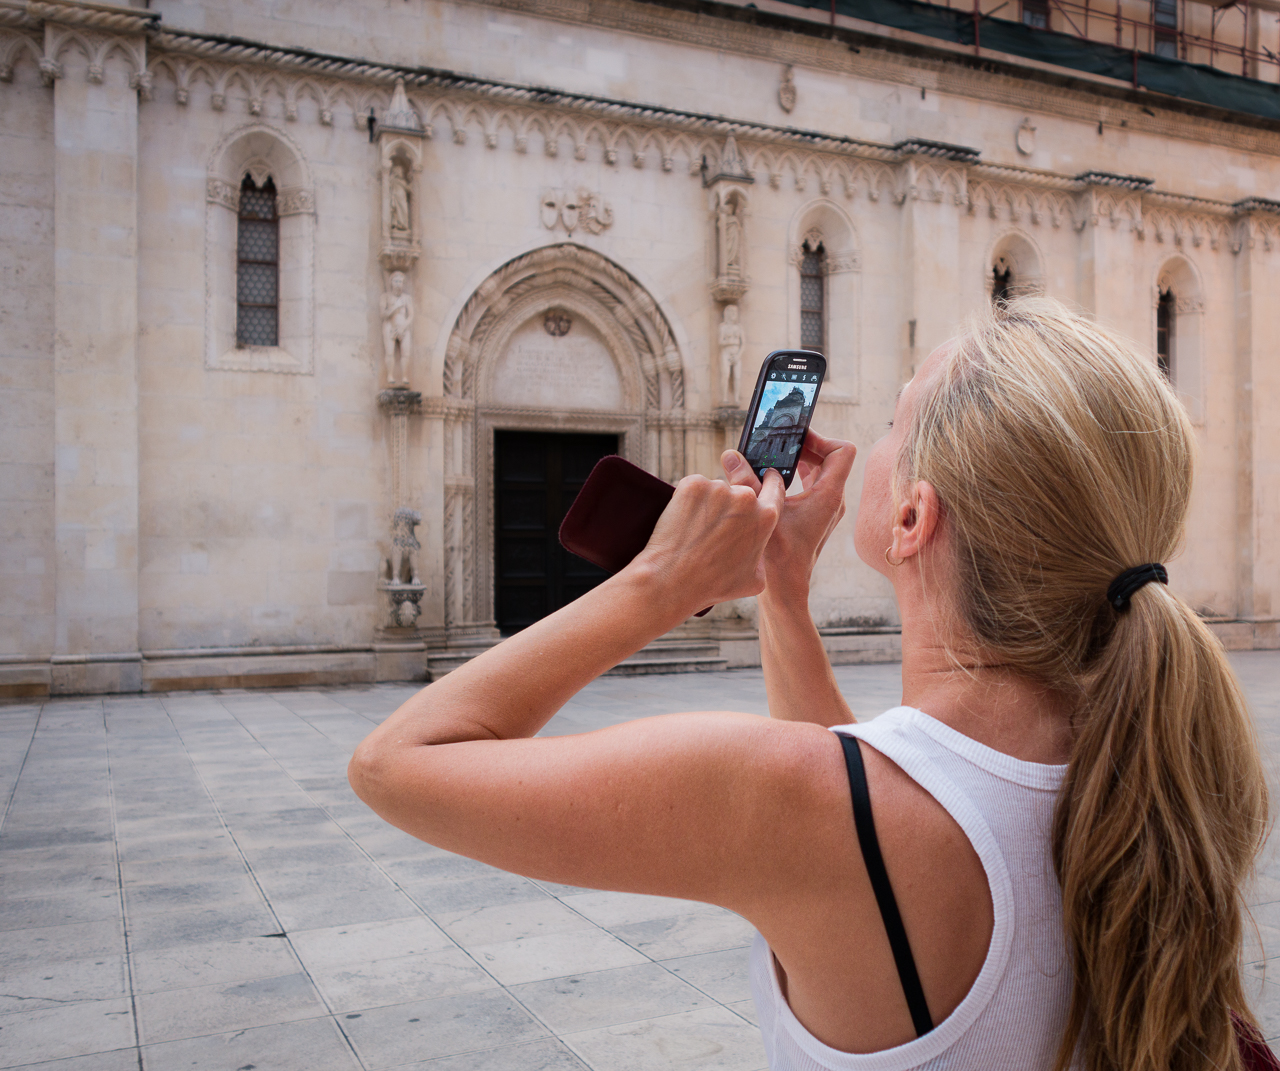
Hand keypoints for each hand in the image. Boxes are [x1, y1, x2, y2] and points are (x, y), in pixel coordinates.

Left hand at [628, 469, 786, 618]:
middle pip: (738, 491)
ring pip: (714, 490)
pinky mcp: (692, 485)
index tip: (766, 476)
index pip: (774, 489)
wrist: (673, 580)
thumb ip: (763, 555)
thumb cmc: (712, 585)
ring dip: (707, 504)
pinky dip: (687, 500)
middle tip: (712, 529)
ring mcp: (718, 489)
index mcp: (765, 518)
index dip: (769, 482)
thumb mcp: (755, 580)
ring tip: (695, 532)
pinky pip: (693, 487)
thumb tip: (758, 544)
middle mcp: (745, 498)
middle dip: (728, 506)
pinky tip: (683, 522)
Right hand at [721, 430, 856, 599]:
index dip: (821, 438)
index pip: (843, 451)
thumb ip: (746, 482)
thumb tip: (730, 455)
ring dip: (797, 459)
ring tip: (771, 456)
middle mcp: (832, 499)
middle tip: (776, 442)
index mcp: (828, 496)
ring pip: (819, 470)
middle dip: (803, 445)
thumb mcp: (760, 513)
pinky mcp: (814, 514)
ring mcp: (825, 507)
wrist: (785, 589)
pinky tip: (769, 477)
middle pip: (829, 456)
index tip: (794, 438)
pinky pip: (810, 484)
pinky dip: (793, 475)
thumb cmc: (778, 558)